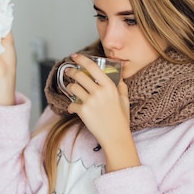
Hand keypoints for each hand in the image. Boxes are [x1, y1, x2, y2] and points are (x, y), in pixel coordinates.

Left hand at [66, 54, 139, 170]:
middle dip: (71, 72)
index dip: (81, 59)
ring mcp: (90, 101)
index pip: (92, 67)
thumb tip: (120, 79)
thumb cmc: (121, 120)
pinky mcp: (83, 111)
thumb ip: (121, 88)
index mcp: (110, 86)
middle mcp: (99, 91)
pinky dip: (71, 107)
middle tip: (68, 72)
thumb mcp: (124, 101)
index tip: (75, 56)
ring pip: (73, 88)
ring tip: (71, 89)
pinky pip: (72, 104)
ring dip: (70, 87)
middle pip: (79, 75)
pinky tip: (73, 109)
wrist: (116, 137)